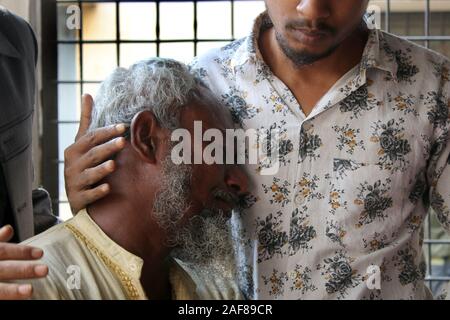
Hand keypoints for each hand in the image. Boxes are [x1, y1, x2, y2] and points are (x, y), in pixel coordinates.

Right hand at [0, 225, 47, 299]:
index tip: (40, 253)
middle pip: (3, 270)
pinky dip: (6, 300)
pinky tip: (17, 302)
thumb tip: (9, 229)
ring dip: (12, 290)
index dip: (21, 252)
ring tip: (30, 291)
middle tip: (45, 270)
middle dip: (23, 270)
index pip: (3, 251)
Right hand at [64, 94, 125, 213]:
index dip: (106, 132)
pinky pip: (88, 195)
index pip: (91, 138)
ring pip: (89, 175)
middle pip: (92, 154)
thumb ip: (86, 120)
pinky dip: (97, 192)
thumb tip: (87, 94)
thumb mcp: (82, 143)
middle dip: (107, 147)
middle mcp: (72, 165)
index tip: (122, 126)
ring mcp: (75, 182)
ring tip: (113, 165)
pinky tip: (107, 189)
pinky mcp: (78, 198)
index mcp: (75, 150)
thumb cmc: (82, 164)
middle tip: (123, 141)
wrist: (75, 196)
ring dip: (101, 170)